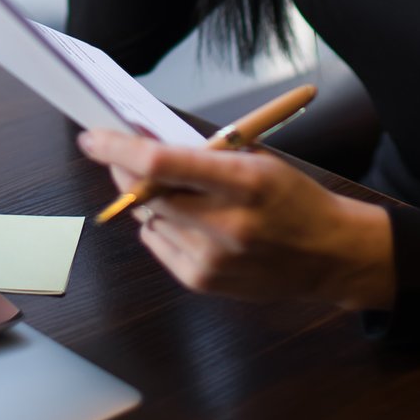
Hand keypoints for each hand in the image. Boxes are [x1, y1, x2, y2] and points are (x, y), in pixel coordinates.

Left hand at [78, 129, 394, 309]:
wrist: (328, 255)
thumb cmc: (292, 198)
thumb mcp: (257, 159)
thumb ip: (203, 154)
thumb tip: (143, 143)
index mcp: (243, 183)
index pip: (160, 165)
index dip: (118, 149)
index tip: (92, 137)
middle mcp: (225, 224)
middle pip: (144, 194)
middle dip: (123, 170)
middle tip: (117, 153)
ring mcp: (212, 259)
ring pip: (146, 218)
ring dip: (143, 198)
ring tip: (163, 186)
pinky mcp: (204, 282)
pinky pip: (157, 244)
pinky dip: (158, 225)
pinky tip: (181, 217)